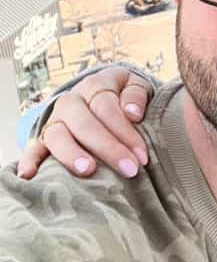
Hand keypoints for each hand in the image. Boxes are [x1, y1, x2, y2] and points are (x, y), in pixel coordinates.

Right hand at [16, 67, 152, 180]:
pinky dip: (29, 161)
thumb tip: (133, 112)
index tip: (142, 157)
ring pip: (57, 135)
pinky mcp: (43, 138)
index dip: (126, 132)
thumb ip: (136, 95)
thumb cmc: (124, 96)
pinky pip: (33, 148)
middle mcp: (72, 100)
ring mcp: (55, 119)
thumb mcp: (135, 86)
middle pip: (85, 123)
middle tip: (129, 169)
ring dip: (72, 154)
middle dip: (108, 148)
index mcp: (96, 85)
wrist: (103, 94)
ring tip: (88, 170)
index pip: (108, 108)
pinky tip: (28, 176)